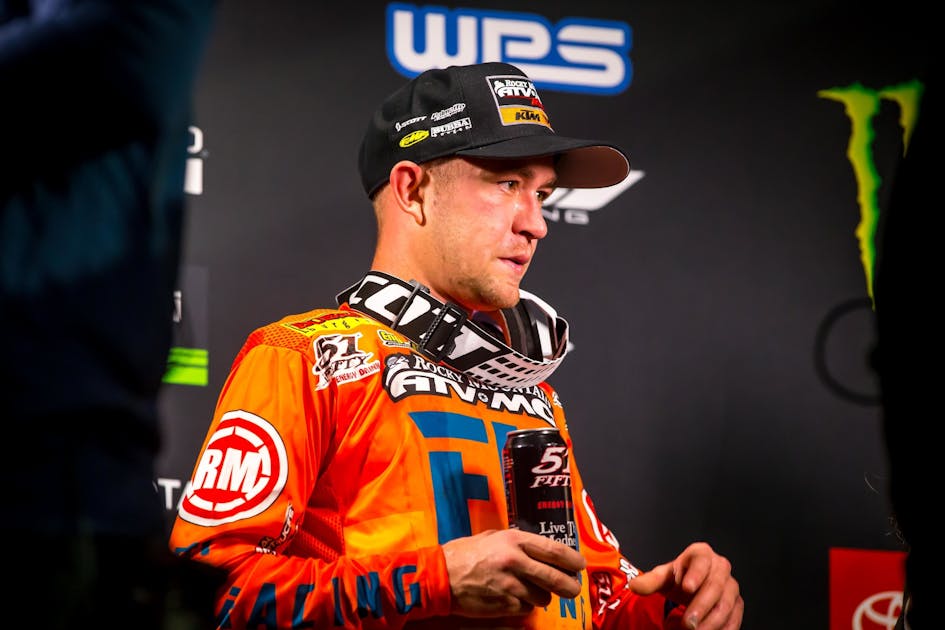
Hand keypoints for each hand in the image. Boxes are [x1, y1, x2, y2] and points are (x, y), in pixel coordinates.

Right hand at [442, 528, 585, 617]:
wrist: (441, 576)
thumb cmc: (465, 553)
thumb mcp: (492, 537)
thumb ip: (517, 542)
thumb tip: (542, 550)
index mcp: (514, 541)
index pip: (554, 551)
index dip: (572, 559)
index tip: (580, 565)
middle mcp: (515, 562)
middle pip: (555, 578)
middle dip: (570, 585)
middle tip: (574, 588)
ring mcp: (510, 586)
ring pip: (543, 597)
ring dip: (541, 596)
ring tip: (529, 590)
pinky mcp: (504, 605)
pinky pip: (526, 608)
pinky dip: (524, 605)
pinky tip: (512, 597)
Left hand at [628, 541, 742, 629]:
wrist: (692, 586)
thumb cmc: (679, 578)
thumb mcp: (663, 577)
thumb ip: (650, 581)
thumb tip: (634, 586)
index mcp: (702, 554)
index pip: (701, 560)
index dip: (696, 574)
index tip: (686, 587)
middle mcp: (720, 567)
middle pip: (715, 586)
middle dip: (701, 606)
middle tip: (688, 623)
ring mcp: (731, 585)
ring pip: (726, 604)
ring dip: (711, 621)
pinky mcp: (737, 603)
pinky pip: (735, 617)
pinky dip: (724, 628)